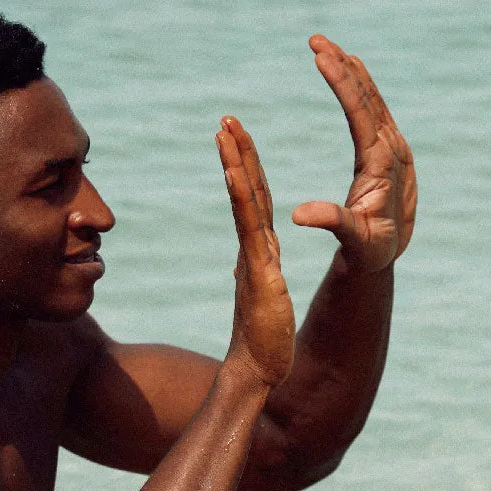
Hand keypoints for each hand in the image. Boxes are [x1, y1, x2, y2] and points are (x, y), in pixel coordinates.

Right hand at [217, 118, 294, 386]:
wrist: (257, 371)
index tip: (238, 140)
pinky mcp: (258, 274)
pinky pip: (250, 230)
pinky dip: (242, 199)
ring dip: (235, 165)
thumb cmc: (263, 342)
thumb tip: (243, 268)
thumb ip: (254, 278)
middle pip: (245, 193)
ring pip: (244, 204)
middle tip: (227, 118)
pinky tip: (237, 173)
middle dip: (237, 154)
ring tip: (226, 131)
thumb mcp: (263, 298)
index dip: (248, 170)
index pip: (254, 203)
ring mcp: (253, 259)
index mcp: (259, 254)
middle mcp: (253, 250)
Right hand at [291, 35, 416, 272]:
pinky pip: (376, 111)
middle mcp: (391, 151)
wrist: (388, 254)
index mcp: (381, 166)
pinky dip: (363, 87)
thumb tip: (298, 215)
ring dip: (351, 72)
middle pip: (367, 99)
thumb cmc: (370, 250)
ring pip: (373, 101)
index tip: (321, 57)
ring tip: (328, 46)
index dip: (342, 84)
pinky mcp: (391, 151)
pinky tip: (353, 68)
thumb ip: (332, 222)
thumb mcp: (353, 239)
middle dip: (342, 67)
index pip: (360, 115)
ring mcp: (394, 149)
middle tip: (316, 40)